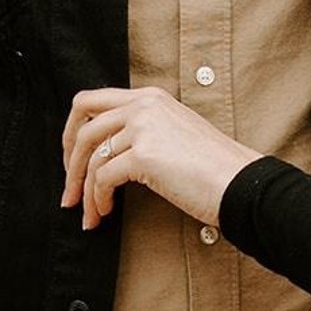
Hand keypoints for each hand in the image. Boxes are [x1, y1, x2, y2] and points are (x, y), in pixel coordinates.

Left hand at [61, 87, 262, 230]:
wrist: (240, 183)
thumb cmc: (213, 168)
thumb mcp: (174, 133)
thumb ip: (142, 131)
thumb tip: (103, 153)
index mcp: (150, 97)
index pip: (92, 101)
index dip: (73, 131)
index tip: (73, 161)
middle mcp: (144, 105)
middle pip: (82, 126)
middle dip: (70, 163)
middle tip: (70, 192)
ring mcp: (143, 126)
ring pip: (92, 157)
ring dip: (84, 191)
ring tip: (89, 214)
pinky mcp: (143, 154)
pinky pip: (103, 179)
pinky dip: (99, 199)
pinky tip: (105, 212)